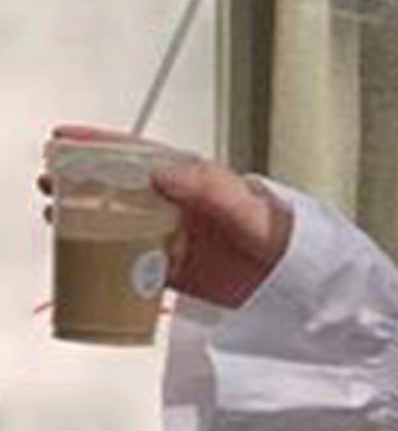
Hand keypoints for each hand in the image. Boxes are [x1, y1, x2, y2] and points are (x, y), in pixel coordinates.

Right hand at [39, 123, 292, 308]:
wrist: (312, 290)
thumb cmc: (292, 240)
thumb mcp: (248, 207)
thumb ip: (207, 188)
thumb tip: (159, 172)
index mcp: (199, 183)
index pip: (142, 156)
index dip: (102, 146)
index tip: (66, 139)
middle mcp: (186, 210)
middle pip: (125, 190)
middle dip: (86, 183)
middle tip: (52, 183)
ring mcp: (184, 242)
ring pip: (127, 227)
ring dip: (93, 223)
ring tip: (60, 220)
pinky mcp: (188, 276)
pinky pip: (144, 268)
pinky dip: (118, 266)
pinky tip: (94, 263)